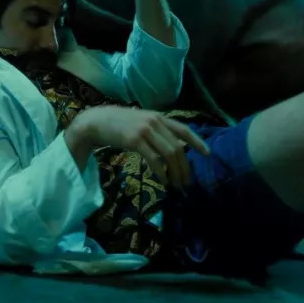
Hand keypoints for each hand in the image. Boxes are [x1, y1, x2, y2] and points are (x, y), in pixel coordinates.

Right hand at [74, 106, 209, 189]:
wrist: (95, 121)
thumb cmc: (117, 124)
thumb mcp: (140, 122)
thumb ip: (155, 130)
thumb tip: (171, 147)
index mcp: (158, 117)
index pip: (184, 130)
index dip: (197, 142)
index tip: (208, 154)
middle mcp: (155, 122)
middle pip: (178, 147)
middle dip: (185, 167)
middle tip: (186, 182)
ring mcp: (145, 130)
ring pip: (169, 154)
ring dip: (175, 172)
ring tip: (176, 185)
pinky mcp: (135, 140)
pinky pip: (154, 159)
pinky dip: (161, 172)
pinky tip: (163, 180)